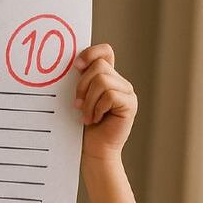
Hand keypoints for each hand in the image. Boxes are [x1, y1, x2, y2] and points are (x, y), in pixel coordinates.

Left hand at [74, 44, 136, 162]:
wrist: (93, 150)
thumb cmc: (82, 127)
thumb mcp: (78, 99)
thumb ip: (79, 82)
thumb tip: (72, 65)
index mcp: (106, 77)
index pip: (105, 51)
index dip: (91, 53)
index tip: (76, 66)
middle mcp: (119, 81)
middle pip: (99, 66)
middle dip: (82, 85)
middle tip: (78, 105)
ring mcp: (126, 92)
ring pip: (103, 81)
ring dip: (89, 101)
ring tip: (87, 116)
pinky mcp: (130, 104)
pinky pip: (110, 95)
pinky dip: (97, 108)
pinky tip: (95, 119)